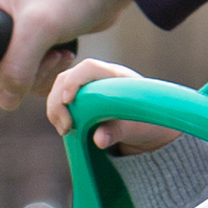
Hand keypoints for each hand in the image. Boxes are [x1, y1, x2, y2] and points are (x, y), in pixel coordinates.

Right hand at [0, 0, 133, 110]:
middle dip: (18, 76)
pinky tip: (63, 55)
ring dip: (36, 76)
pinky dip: (43, 73)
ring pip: (6, 77)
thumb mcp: (39, 28)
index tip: (17, 67)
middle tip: (49, 59)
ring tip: (60, 54)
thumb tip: (4, 101)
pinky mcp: (23, 39)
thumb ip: (17, 67)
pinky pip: (23, 73)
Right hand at [48, 59, 179, 153]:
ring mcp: (89, 87)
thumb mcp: (138, 129)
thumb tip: (99, 139)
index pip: (89, 68)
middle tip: (65, 128)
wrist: (152, 129)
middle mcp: (100, 78)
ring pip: (60, 89)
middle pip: (67, 78)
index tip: (68, 101)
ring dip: (55, 109)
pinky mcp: (82, 100)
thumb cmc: (149, 123)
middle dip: (58, 101)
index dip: (74, 81)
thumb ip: (119, 132)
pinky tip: (65, 129)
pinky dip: (58, 114)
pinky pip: (62, 101)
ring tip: (64, 130)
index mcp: (116, 77)